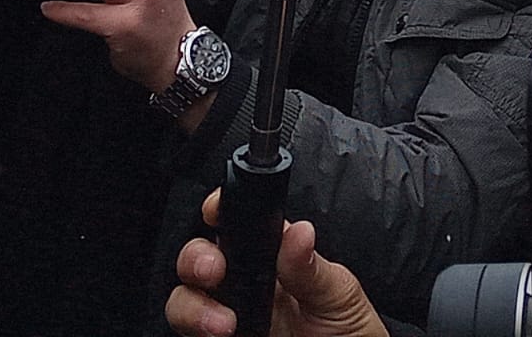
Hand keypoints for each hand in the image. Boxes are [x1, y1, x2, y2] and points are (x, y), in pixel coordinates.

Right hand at [167, 191, 389, 336]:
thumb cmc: (347, 330)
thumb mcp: (338, 293)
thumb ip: (311, 266)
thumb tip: (299, 231)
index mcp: (272, 256)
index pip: (235, 221)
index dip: (218, 208)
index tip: (215, 210)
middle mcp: (244, 282)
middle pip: (197, 256)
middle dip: (195, 257)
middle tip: (213, 271)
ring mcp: (228, 315)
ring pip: (184, 298)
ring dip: (192, 305)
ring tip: (224, 325)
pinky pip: (188, 336)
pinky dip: (194, 333)